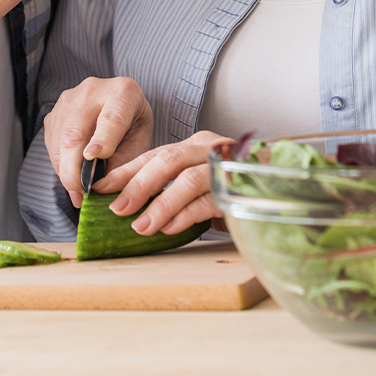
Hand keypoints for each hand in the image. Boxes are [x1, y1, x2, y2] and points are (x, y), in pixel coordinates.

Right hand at [44, 76, 154, 207]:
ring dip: (65, 171)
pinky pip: (52, 144)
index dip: (102, 138)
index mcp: (123, 93)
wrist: (117, 101)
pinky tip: (72, 175)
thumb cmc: (132, 125)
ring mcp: (68, 100)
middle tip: (81, 194)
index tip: (94, 157)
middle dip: (74, 168)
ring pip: (59, 140)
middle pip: (75, 131)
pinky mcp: (53, 112)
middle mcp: (92, 90)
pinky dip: (60, 165)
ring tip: (78, 192)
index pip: (111, 118)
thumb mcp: (139, 140)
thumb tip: (100, 186)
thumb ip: (123, 160)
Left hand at [94, 130, 231, 236]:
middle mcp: (208, 149)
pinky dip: (186, 215)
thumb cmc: (228, 190)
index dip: (124, 171)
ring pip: (188, 179)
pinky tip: (170, 229)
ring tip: (140, 227)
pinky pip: (209, 200)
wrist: (276, 190)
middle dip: (138, 184)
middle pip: (168, 160)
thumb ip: (167, 190)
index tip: (99, 188)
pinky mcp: (238, 189)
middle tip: (117, 209)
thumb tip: (125, 206)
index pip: (153, 154)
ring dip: (161, 204)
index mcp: (192, 146)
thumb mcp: (193, 187)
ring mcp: (224, 167)